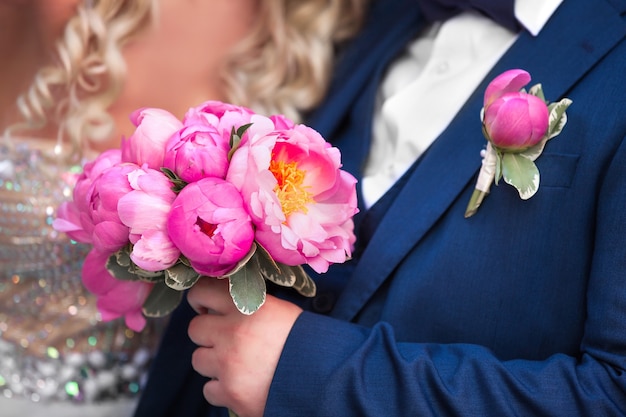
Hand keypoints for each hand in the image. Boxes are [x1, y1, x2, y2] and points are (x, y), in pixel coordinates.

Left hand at [187, 277, 302, 416]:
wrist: (325, 376)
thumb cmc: (305, 340)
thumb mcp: (279, 310)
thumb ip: (248, 305)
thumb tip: (220, 305)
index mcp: (246, 306)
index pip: (202, 291)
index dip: (200, 300)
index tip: (205, 308)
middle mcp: (232, 333)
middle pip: (195, 329)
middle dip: (208, 335)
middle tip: (226, 340)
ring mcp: (228, 365)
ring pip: (198, 360)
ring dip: (214, 363)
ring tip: (239, 364)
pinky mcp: (230, 393)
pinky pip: (209, 390)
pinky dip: (222, 389)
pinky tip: (243, 385)